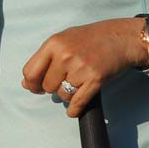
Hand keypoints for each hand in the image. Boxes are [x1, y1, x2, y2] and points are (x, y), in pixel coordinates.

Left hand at [22, 17, 148, 117]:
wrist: (121, 38)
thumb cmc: (91, 38)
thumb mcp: (63, 40)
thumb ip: (44, 59)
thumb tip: (27, 83)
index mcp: (53, 44)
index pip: (30, 72)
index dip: (32, 83)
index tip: (36, 86)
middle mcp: (65, 55)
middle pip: (47, 86)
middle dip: (52, 87)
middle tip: (62, 82)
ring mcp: (80, 68)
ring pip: (62, 95)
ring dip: (67, 94)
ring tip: (76, 84)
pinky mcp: (95, 79)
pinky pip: (78, 102)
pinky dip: (74, 109)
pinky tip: (73, 110)